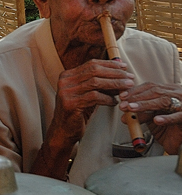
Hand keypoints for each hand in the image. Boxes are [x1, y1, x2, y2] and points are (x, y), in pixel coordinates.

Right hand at [32, 59, 134, 178]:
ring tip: (127, 88)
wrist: (63, 130)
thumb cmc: (77, 112)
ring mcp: (66, 92)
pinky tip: (115, 102)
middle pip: (94, 71)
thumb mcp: (85, 93)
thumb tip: (119, 74)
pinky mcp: (71, 103)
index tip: (124, 67)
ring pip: (95, 82)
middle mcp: (65, 81)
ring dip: (115, 84)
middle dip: (115, 73)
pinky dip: (107, 98)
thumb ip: (98, 83)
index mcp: (68, 75)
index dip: (110, 64)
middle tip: (130, 78)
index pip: (91, 64)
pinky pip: (94, 97)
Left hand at [120, 82, 181, 154]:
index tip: (122, 96)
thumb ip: (142, 113)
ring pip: (163, 102)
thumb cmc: (170, 125)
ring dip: (145, 105)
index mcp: (168, 91)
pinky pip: (177, 117)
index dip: (135, 90)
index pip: (150, 86)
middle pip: (154, 92)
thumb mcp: (154, 116)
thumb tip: (125, 114)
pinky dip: (166, 118)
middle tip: (123, 105)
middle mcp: (176, 95)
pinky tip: (156, 120)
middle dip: (136, 98)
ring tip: (132, 108)